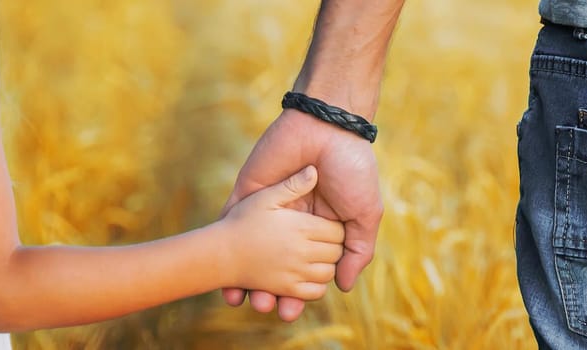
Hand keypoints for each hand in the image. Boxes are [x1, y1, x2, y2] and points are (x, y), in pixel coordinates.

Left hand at [220, 110, 382, 321]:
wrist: (328, 126)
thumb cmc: (352, 168)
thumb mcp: (364, 214)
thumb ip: (356, 251)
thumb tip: (342, 286)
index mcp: (320, 228)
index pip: (304, 268)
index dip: (298, 291)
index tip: (290, 311)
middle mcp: (293, 222)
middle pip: (275, 264)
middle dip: (269, 288)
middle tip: (265, 307)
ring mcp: (269, 207)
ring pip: (252, 249)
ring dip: (244, 274)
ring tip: (240, 298)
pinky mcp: (249, 193)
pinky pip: (233, 221)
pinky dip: (225, 244)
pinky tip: (222, 268)